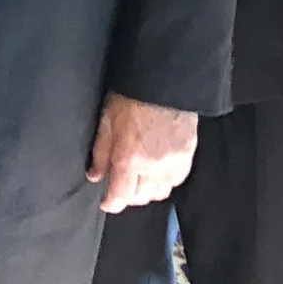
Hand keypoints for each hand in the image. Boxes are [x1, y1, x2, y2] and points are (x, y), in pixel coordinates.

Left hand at [85, 93, 197, 213]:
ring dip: (148, 190)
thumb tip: (95, 176)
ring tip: (140, 178)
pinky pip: (177, 179)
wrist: (163, 80)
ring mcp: (172, 162)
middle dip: (128, 195)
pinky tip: (158, 170)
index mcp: (129, 158)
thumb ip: (100, 153)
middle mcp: (152, 166)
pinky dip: (166, 180)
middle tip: (121, 185)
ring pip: (160, 192)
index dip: (111, 203)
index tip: (106, 202)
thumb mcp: (107, 121)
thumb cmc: (131, 96)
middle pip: (141, 198)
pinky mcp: (187, 154)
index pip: (120, 197)